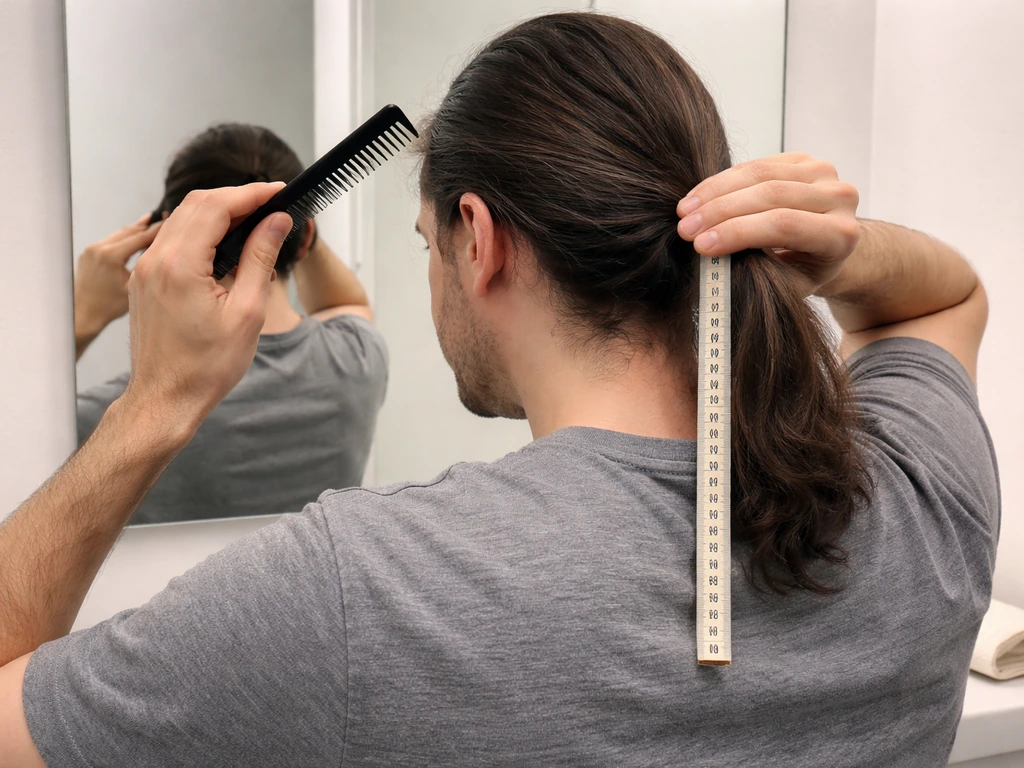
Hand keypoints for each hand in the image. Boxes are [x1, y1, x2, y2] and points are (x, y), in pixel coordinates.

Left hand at [74, 215, 162, 348]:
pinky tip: (133, 237)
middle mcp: (99, 248)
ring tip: (150, 222)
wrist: (83, 314)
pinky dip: (123, 238)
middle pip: (129, 231)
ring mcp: (91, 250)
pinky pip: (110, 241)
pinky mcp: (88, 254)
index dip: (158, 230)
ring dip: (135, 230)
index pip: (140, 237)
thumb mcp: (135, 287)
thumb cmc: (109, 307)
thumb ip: (147, 266)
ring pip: (119, 234)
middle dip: (147, 225)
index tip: (171, 222)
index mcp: (111, 256)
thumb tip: (160, 250)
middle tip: (164, 217)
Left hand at [122, 183, 291, 432]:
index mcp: (180, 266)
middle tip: (270, 203)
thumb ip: (259, 258)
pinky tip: (225, 244)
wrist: (166, 399)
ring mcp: (145, 270)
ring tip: (253, 221)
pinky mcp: (145, 280)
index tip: (278, 191)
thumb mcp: (247, 312)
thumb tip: (276, 221)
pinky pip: (172, 240)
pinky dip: (200, 231)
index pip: (216, 206)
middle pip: (196, 204)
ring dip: (218, 212)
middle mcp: (155, 261)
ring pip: (182, 219)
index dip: (251, 194)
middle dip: (235, 198)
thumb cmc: (205, 367)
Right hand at [676, 153, 860, 291]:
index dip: (738, 232)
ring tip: (685, 211)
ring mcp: (823, 173)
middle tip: (685, 228)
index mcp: (841, 234)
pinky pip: (756, 165)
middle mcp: (840, 198)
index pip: (784, 225)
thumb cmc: (801, 273)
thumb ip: (759, 272)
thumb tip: (713, 261)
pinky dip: (722, 180)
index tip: (700, 246)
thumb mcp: (785, 285)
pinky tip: (698, 196)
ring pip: (760, 174)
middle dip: (720, 212)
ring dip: (715, 192)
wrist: (824, 249)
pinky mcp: (804, 159)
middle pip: (771, 195)